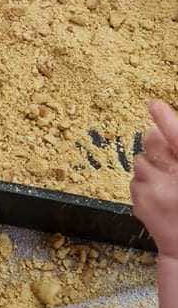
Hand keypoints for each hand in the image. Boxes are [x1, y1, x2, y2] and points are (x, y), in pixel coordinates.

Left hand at [131, 101, 177, 259]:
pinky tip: (160, 198)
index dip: (167, 120)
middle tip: (171, 165)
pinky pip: (135, 181)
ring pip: (141, 162)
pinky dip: (145, 186)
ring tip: (168, 187)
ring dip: (151, 169)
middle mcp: (174, 180)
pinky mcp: (139, 202)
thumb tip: (157, 125)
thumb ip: (177, 147)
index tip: (153, 104)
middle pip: (152, 142)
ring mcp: (154, 192)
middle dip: (157, 146)